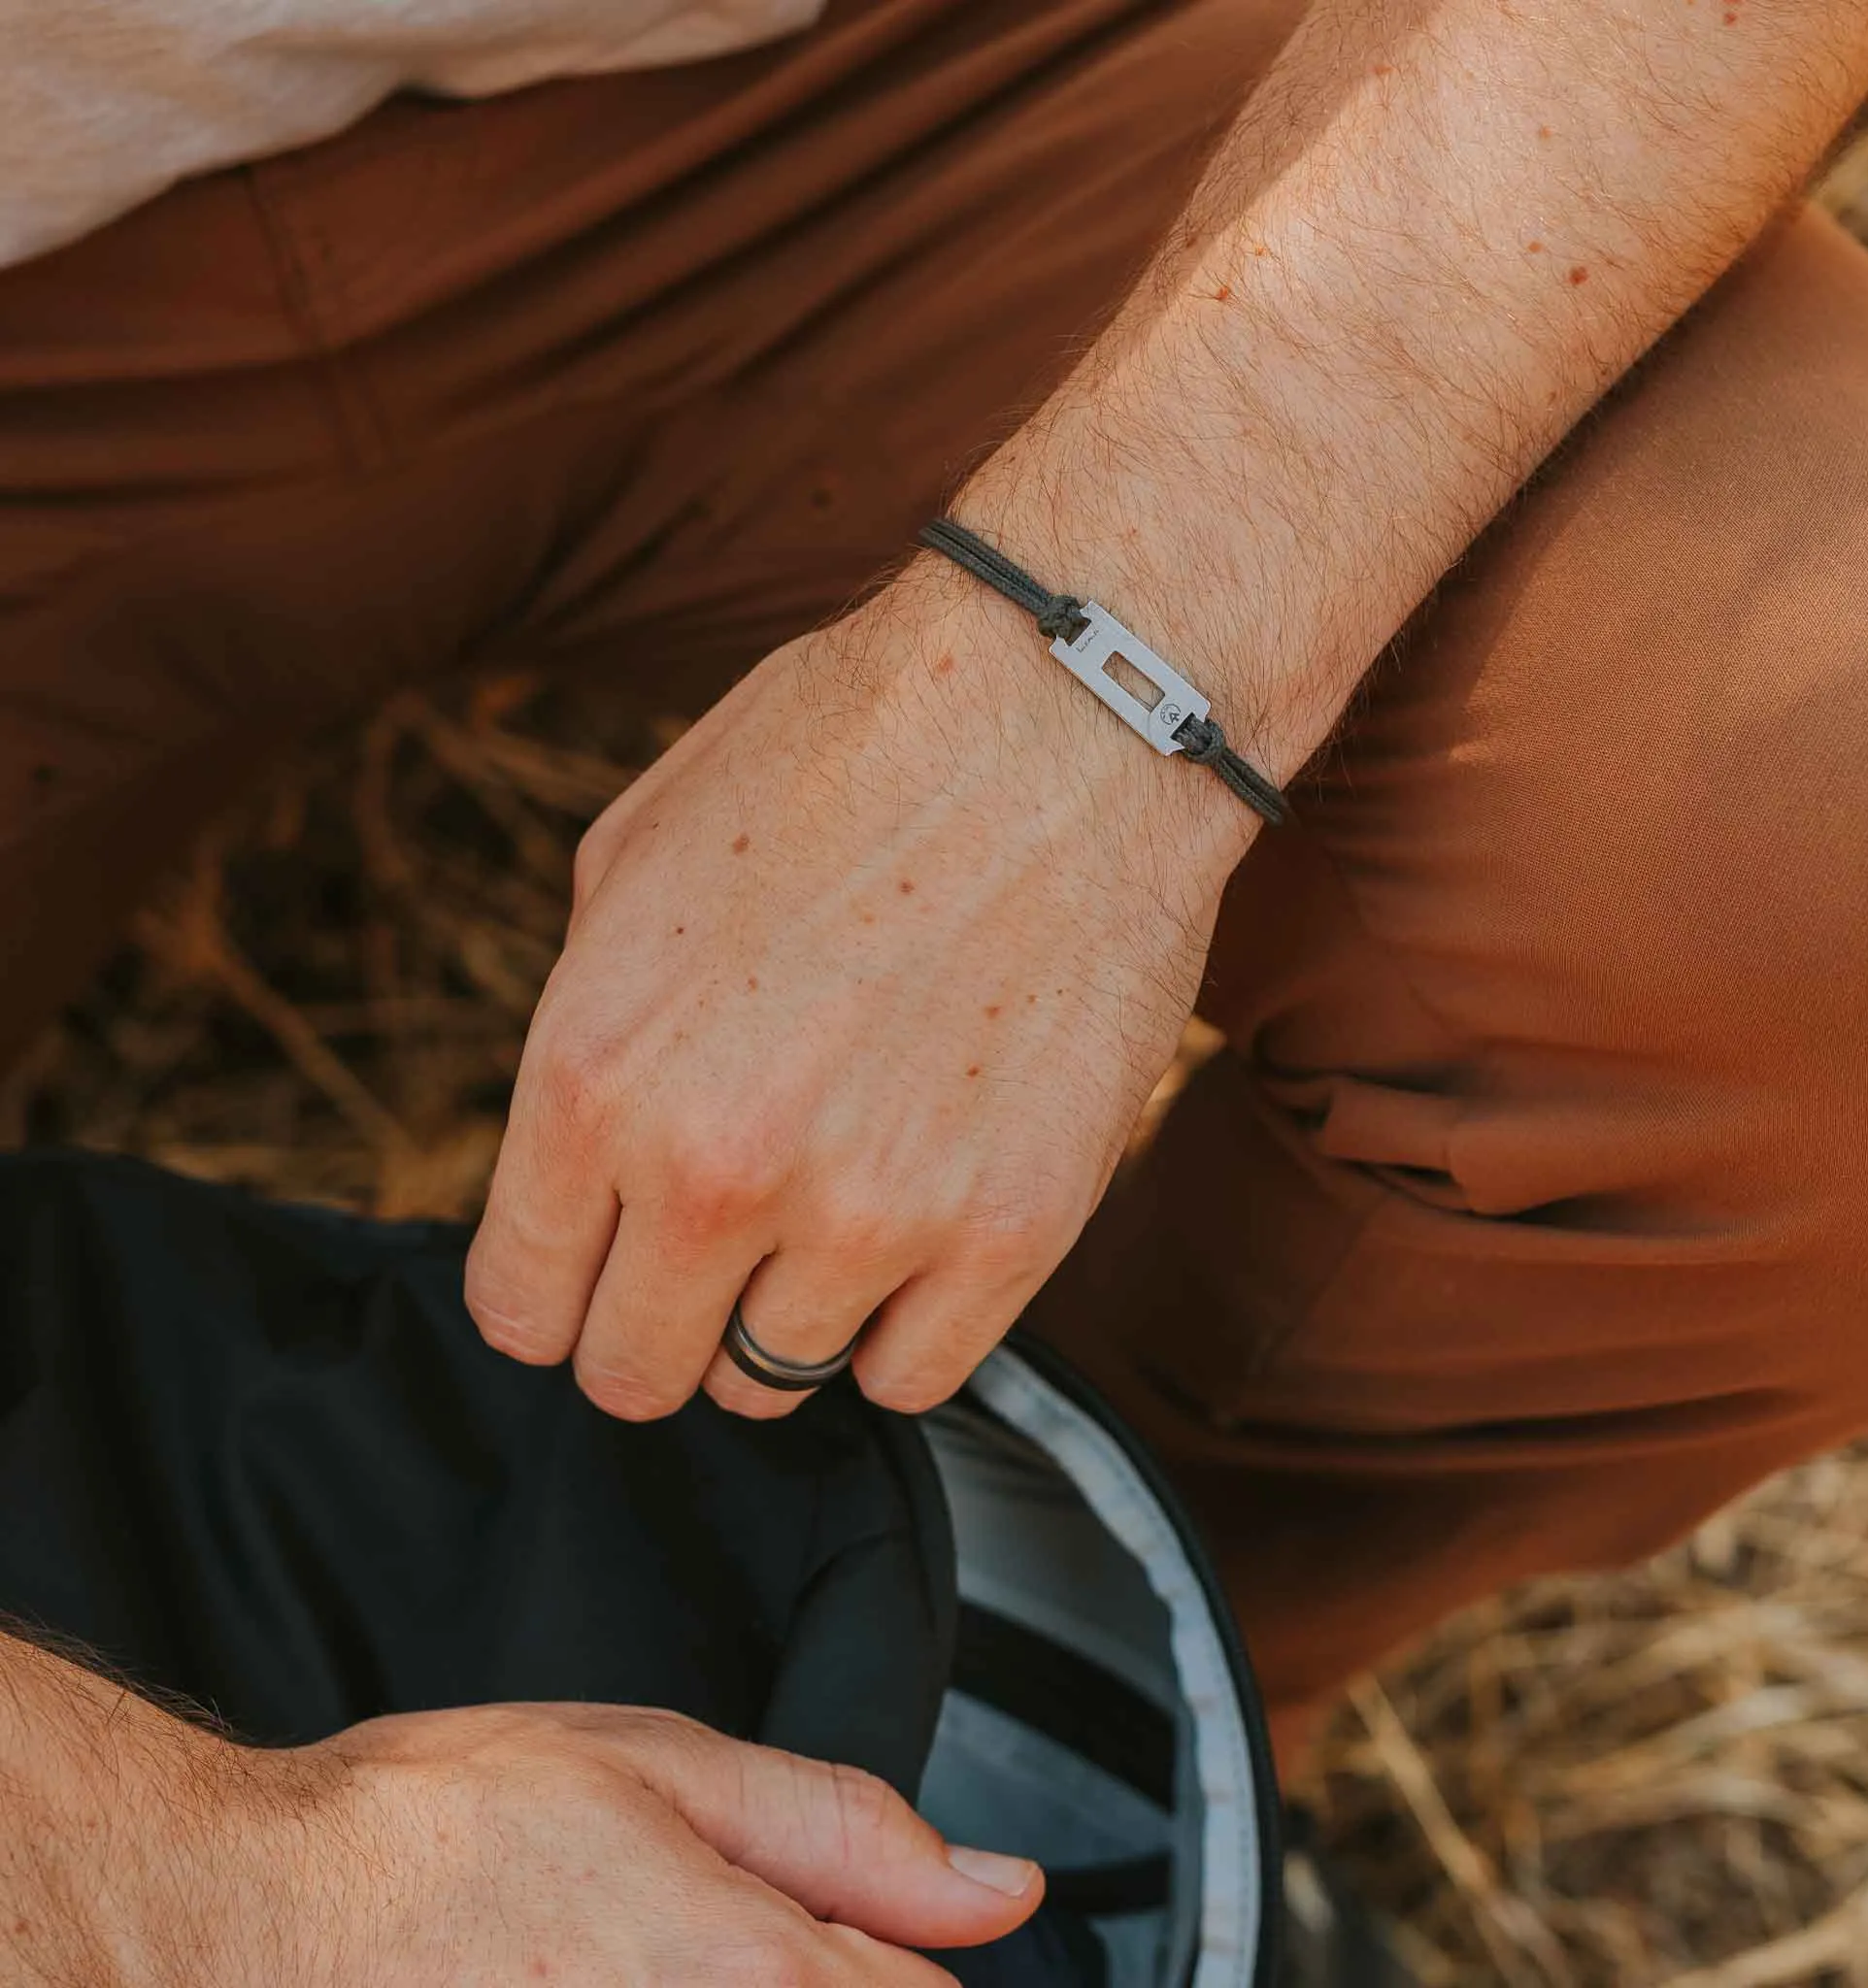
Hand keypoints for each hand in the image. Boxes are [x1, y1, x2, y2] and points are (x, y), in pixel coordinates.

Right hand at [141, 1701, 1042, 1983]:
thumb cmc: (435, 1835)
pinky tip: (590, 1966)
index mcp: (756, 1971)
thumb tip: (1000, 1888)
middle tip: (680, 1930)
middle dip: (821, 1970)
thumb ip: (845, 1834)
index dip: (902, 1963)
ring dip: (753, 1983)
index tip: (838, 1940)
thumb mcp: (661, 1768)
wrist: (249, 1920)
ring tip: (622, 1942)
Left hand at [465, 565, 1251, 1416]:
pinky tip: (916, 1228)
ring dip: (786, 1311)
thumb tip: (583, 1157)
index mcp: (596, 1071)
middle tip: (713, 1253)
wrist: (1065, 712)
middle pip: (636, 1374)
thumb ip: (586, 1031)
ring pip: (773, 1381)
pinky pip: (913, 1379)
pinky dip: (901, 1325)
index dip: (556, 1293)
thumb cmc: (846, 751)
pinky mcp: (1012, 1230)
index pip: (524, 1305)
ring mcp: (871, 1212)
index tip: (599, 1270)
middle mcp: (716, 1166)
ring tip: (835, 1200)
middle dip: (658, 1322)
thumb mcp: (633, 853)